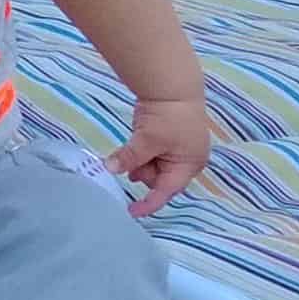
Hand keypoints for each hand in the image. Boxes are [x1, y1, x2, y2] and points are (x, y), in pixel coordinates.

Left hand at [109, 95, 211, 216]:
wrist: (173, 87)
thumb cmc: (168, 117)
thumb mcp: (147, 139)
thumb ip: (130, 157)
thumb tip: (109, 169)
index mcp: (189, 165)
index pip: (166, 191)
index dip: (148, 203)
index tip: (131, 212)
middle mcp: (187, 162)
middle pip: (159, 180)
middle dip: (142, 172)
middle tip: (131, 158)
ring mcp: (178, 151)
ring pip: (153, 168)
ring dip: (139, 162)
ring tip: (133, 148)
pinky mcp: (168, 141)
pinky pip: (152, 155)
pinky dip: (141, 154)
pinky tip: (134, 147)